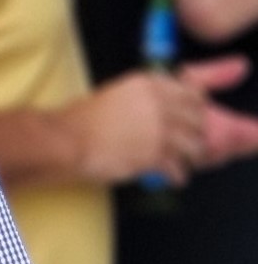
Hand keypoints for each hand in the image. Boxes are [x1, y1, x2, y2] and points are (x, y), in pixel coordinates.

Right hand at [66, 57, 257, 185]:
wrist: (66, 141)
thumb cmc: (80, 120)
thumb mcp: (114, 95)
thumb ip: (142, 99)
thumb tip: (158, 111)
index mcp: (148, 84)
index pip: (191, 93)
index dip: (196, 107)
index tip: (195, 116)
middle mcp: (159, 104)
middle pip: (197, 119)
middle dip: (195, 133)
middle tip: (189, 143)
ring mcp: (159, 130)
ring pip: (194, 146)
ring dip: (190, 156)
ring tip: (183, 163)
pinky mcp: (155, 156)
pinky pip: (178, 169)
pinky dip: (177, 176)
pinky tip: (172, 179)